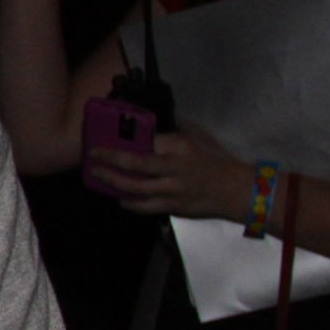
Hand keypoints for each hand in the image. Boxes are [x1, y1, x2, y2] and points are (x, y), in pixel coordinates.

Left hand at [86, 124, 258, 222]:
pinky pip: (146, 207)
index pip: (149, 141)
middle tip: (93, 155)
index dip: (127, 140)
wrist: (237, 190)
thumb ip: (176, 129)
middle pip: (137, 164)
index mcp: (182, 148)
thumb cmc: (217, 160)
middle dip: (111, 159)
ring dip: (113, 182)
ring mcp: (173, 190)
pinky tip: (119, 198)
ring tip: (97, 176)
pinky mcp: (174, 207)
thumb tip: (154, 121)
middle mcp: (175, 168)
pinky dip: (130, 203)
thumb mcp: (200, 137)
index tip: (108, 135)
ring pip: (137, 188)